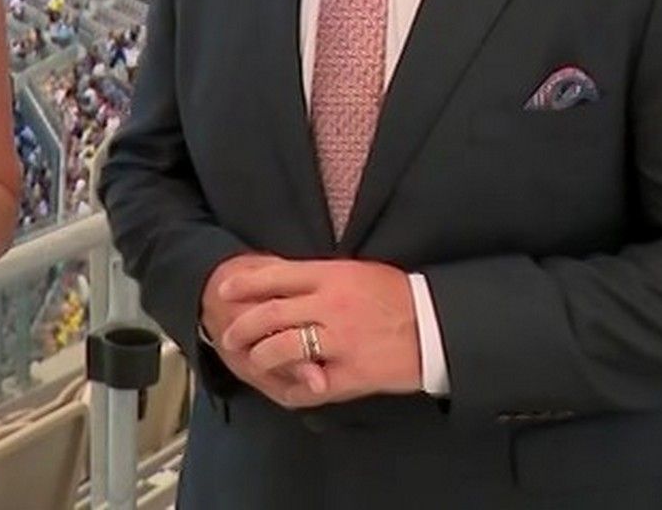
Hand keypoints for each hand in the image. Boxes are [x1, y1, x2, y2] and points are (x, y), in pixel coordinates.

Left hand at [217, 259, 421, 407]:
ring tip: (254, 361)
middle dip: (243, 327)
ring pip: (281, 349)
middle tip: (229, 335)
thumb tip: (282, 276)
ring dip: (260, 357)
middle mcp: (330, 306)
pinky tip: (284, 390)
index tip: (225, 290)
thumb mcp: (358, 272)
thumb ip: (320, 276)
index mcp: (332, 276)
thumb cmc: (398, 295)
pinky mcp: (351, 374)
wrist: (436, 327)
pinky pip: (309, 387)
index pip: (276, 275)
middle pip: (270, 314)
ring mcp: (340, 341)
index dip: (245, 284)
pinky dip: (292, 390)